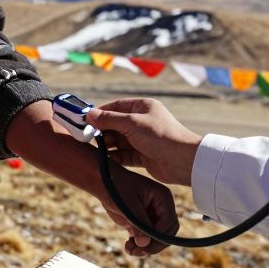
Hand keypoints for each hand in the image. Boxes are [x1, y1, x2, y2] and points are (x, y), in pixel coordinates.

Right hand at [86, 98, 202, 186]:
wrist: (183, 161)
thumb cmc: (160, 136)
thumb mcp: (131, 124)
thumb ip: (109, 119)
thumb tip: (89, 115)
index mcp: (142, 107)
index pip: (116, 107)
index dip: (101, 113)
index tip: (85, 120)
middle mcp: (142, 122)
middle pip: (116, 125)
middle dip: (103, 131)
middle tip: (89, 138)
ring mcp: (143, 139)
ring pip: (119, 141)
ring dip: (109, 145)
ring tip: (98, 150)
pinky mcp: (144, 155)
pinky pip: (125, 155)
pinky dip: (116, 157)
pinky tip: (107, 160)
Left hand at [99, 165, 178, 256]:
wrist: (102, 183)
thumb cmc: (115, 187)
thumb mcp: (127, 204)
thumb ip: (137, 222)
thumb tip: (145, 243)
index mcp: (162, 197)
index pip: (169, 221)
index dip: (160, 236)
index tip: (146, 245)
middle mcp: (161, 207)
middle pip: (166, 232)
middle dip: (154, 244)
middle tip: (140, 252)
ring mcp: (153, 215)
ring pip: (156, 237)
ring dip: (146, 247)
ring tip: (131, 251)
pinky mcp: (143, 222)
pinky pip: (146, 237)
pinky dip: (139, 244)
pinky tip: (128, 247)